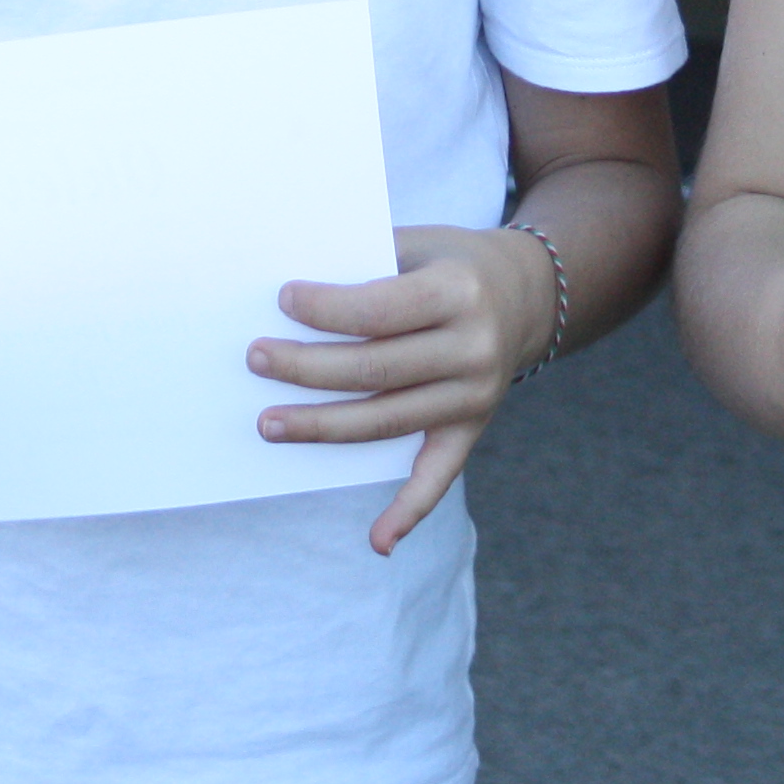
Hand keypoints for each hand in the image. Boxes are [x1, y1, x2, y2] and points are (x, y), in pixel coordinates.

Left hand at [254, 223, 552, 555]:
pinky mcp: (473, 427)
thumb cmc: (451, 262)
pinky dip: (409, 511)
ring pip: (387, 422)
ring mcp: (475, 395)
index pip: (379, 308)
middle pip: (374, 369)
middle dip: (307, 368)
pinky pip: (438, 475)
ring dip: (323, 428)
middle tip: (257, 359)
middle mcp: (473, 348)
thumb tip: (290, 300)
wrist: (525, 293)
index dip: (327, 308)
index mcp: (458, 291)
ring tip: (269, 424)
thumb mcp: (419, 242)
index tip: (283, 300)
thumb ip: (366, 264)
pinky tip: (377, 541)